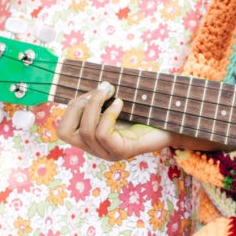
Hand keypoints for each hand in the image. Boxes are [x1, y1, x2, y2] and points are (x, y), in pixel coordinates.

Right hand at [55, 81, 172, 161]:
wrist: (172, 125)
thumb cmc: (145, 110)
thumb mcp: (117, 102)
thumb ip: (102, 96)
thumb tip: (93, 81)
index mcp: (91, 138)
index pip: (63, 131)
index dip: (70, 109)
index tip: (89, 91)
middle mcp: (96, 149)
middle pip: (67, 132)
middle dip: (79, 105)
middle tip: (101, 89)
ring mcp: (108, 153)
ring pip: (86, 131)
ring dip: (95, 105)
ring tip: (110, 90)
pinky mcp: (123, 152)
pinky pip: (103, 134)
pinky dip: (109, 114)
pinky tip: (120, 103)